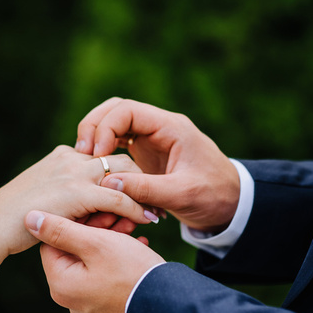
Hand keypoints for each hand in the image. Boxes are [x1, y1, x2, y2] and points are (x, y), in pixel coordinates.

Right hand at [0, 145, 159, 256]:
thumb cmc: (13, 218)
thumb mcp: (43, 197)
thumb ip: (65, 194)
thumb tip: (86, 208)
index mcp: (65, 156)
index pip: (106, 151)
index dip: (127, 170)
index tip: (141, 187)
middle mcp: (71, 158)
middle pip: (120, 158)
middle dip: (142, 178)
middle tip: (157, 199)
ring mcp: (73, 173)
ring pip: (124, 172)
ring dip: (144, 192)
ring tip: (157, 212)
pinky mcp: (75, 193)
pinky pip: (118, 196)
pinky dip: (136, 208)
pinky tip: (147, 220)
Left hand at [25, 211, 164, 312]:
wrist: (169, 305)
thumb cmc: (131, 271)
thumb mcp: (94, 243)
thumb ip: (61, 230)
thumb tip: (28, 219)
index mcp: (61, 285)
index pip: (54, 242)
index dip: (75, 220)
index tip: (97, 210)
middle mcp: (70, 299)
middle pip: (74, 252)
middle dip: (96, 229)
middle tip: (118, 216)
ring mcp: (89, 305)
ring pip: (92, 262)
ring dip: (109, 240)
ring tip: (131, 228)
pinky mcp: (108, 306)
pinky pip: (106, 276)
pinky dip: (118, 258)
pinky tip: (137, 245)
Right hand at [75, 98, 239, 231]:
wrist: (231, 203)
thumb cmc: (213, 196)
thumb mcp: (182, 195)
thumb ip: (147, 189)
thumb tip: (109, 183)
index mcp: (171, 127)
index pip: (128, 110)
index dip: (105, 128)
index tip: (96, 154)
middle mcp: (159, 127)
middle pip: (115, 110)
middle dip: (94, 127)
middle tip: (81, 154)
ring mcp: (152, 138)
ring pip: (114, 123)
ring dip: (96, 137)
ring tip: (84, 161)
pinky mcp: (146, 152)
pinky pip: (118, 142)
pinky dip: (103, 151)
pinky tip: (94, 169)